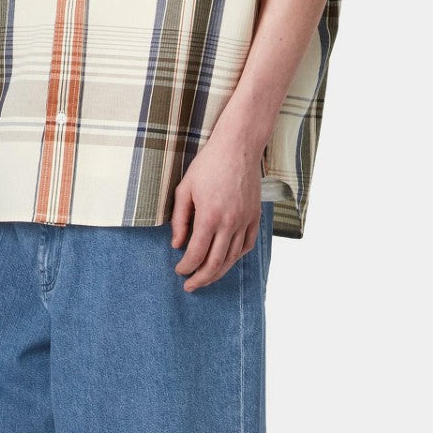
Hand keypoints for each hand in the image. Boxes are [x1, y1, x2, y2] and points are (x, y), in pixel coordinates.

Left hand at [171, 130, 262, 291]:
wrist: (239, 146)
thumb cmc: (208, 165)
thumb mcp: (184, 190)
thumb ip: (180, 220)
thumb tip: (177, 245)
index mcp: (209, 217)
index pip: (196, 254)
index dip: (186, 267)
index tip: (179, 271)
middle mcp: (230, 223)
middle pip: (215, 263)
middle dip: (201, 279)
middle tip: (190, 286)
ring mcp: (245, 221)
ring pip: (232, 258)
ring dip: (218, 273)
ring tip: (206, 279)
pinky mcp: (255, 216)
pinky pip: (247, 246)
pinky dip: (235, 258)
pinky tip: (226, 262)